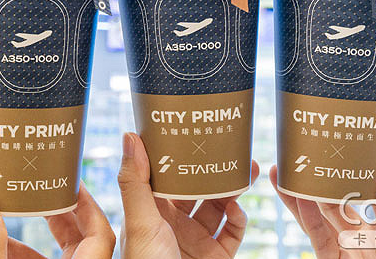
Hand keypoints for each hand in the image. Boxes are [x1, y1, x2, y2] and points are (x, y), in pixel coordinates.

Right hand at [0, 184, 114, 257]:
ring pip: (64, 252)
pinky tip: (3, 243)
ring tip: (17, 209)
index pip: (100, 230)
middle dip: (61, 209)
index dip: (88, 202)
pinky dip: (28, 253)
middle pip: (83, 236)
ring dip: (39, 231)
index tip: (71, 180)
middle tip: (44, 185)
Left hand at [117, 132, 257, 258]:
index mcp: (149, 212)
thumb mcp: (139, 222)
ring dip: (231, 188)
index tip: (190, 130)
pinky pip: (233, 232)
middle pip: (195, 187)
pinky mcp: (217, 256)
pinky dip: (239, 218)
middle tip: (229, 146)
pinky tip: (238, 208)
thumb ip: (135, 181)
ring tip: (245, 170)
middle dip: (211, 168)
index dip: (176, 153)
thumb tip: (130, 135)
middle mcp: (172, 224)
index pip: (163, 174)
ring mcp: (196, 240)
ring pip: (217, 205)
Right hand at [270, 162, 375, 258]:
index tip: (341, 151)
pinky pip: (316, 237)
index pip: (365, 194)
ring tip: (286, 170)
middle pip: (333, 202)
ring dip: (299, 193)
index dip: (351, 173)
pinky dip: (304, 216)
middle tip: (301, 156)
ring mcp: (346, 249)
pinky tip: (294, 196)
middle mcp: (362, 236)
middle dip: (316, 180)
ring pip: (317, 217)